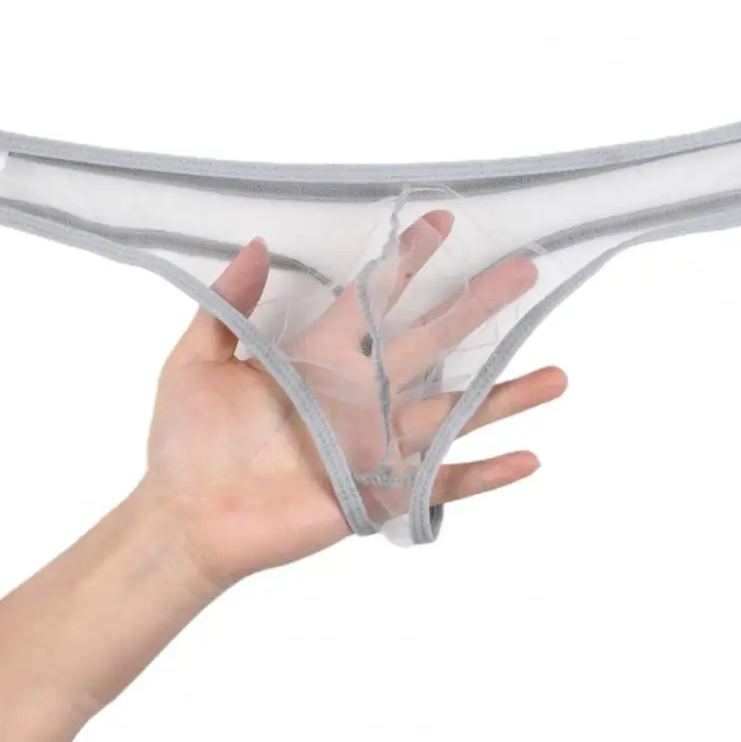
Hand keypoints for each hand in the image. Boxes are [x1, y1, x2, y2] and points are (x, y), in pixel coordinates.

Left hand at [142, 211, 566, 587]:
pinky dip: (485, 473)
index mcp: (320, 355)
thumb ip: (227, 305)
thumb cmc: (186, 442)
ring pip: (453, 410)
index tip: (441, 222)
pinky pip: (442, 482)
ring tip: (556, 373)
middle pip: (432, 340)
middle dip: (477, 305)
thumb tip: (253, 242)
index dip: (408, 260)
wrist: (184, 519)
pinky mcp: (379, 489)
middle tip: (525, 271)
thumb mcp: (194, 361)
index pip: (376, 296)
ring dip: (504, 393)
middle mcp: (359, 392)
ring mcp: (375, 442)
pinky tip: (529, 458)